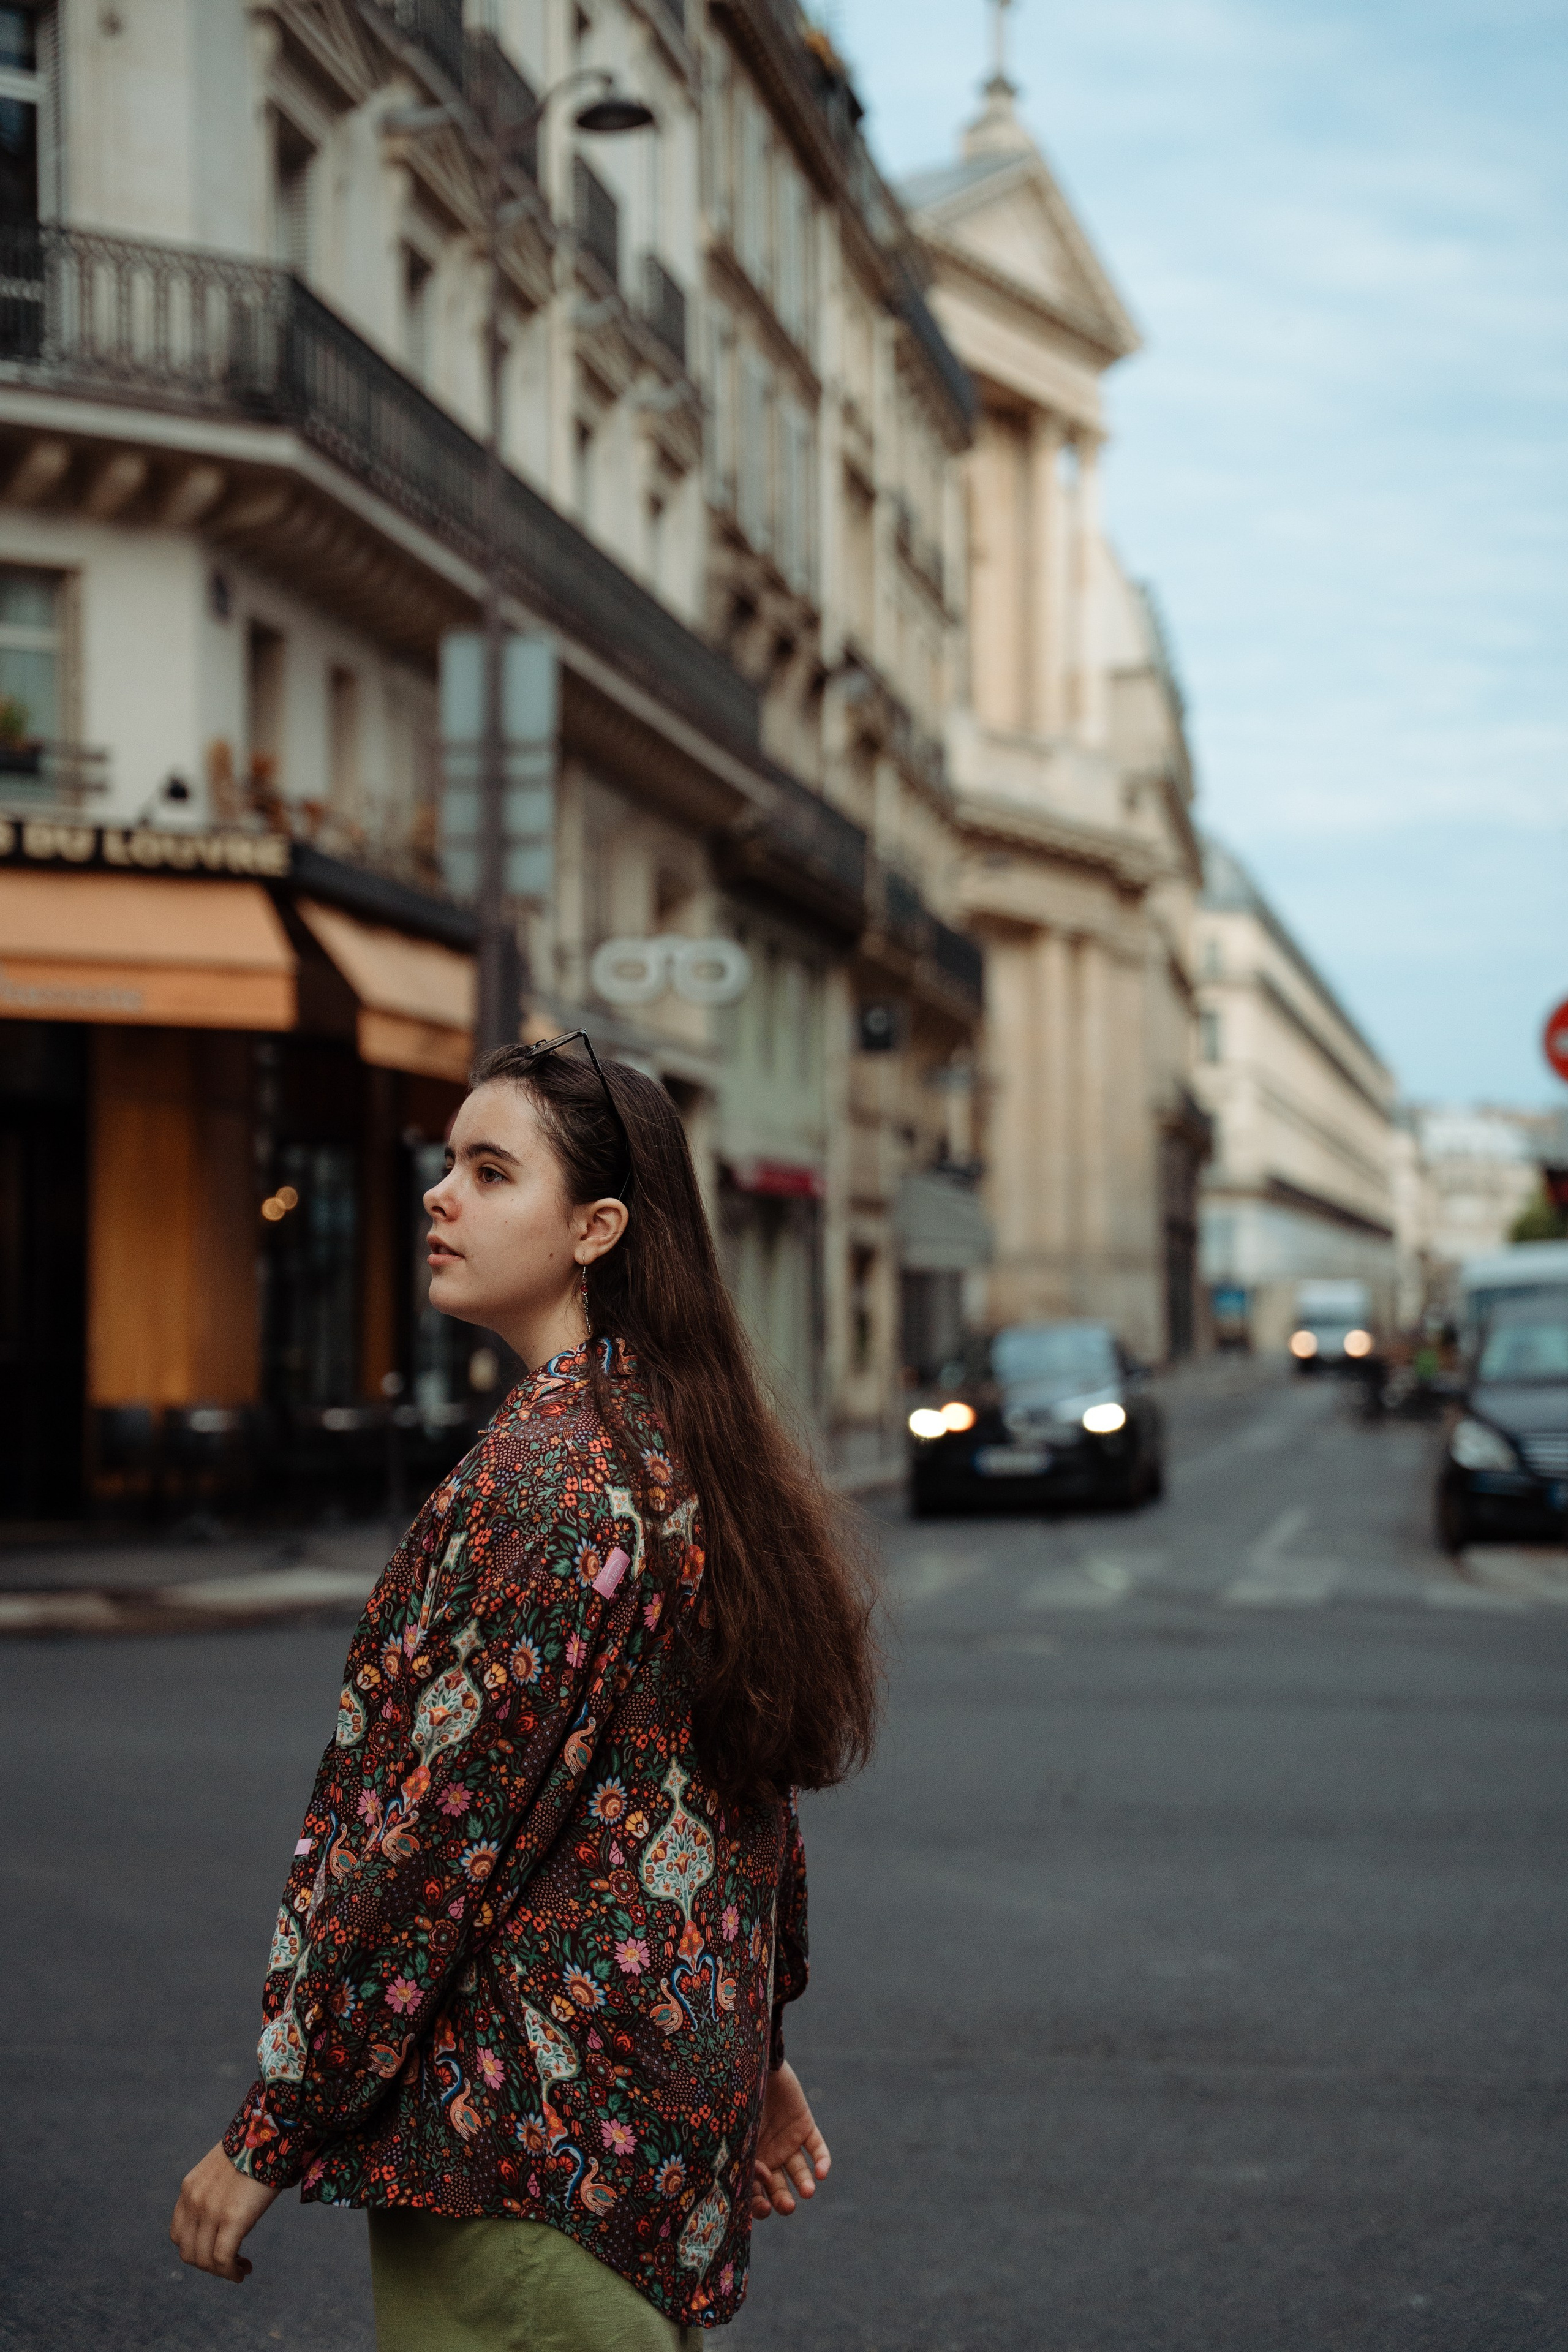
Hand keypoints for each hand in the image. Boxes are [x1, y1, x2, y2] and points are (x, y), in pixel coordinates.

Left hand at [170, 2142, 280, 2282]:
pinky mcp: (232, 2218)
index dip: (195, 2249)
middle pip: (189, 2252)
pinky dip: (232, 2272)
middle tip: (230, 2264)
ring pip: (205, 2260)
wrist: (272, 2131)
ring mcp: (210, 2211)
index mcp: (189, 2188)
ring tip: (240, 2269)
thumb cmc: (256, 2148)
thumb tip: (227, 2209)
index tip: (215, 2252)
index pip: (179, 2234)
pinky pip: (223, 2259)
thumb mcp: (223, 2168)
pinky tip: (244, 2271)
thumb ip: (215, 2190)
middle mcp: (194, 2201)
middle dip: (208, 2265)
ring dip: (222, 2272)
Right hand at [750, 2060, 829, 2219]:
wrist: (751, 2063)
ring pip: (800, 2172)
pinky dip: (822, 2161)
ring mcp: (788, 2141)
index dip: (759, 2204)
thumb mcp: (735, 2131)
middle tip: (787, 2206)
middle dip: (783, 2200)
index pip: (755, 2191)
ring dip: (805, 2184)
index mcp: (747, 2158)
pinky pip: (817, 2148)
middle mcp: (769, 2154)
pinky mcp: (805, 2126)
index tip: (763, 2207)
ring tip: (807, 2191)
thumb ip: (741, 2155)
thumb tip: (754, 2181)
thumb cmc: (735, 2097)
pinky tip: (822, 2173)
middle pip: (779, 2188)